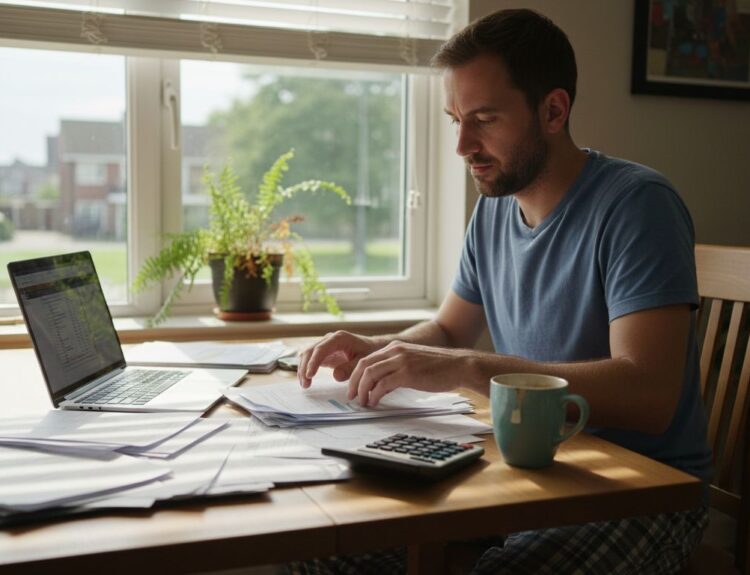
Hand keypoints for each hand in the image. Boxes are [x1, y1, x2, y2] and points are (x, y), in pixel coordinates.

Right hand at [298, 330, 385, 387]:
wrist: (372, 347)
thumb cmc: (369, 352)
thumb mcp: (363, 361)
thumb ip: (350, 368)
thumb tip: (336, 376)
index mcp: (339, 338)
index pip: (321, 349)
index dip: (313, 362)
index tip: (309, 375)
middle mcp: (329, 339)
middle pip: (310, 351)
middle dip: (305, 367)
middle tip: (305, 384)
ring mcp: (325, 345)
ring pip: (307, 355)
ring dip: (303, 369)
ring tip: (305, 385)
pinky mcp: (323, 353)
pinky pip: (310, 359)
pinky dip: (306, 369)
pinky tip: (306, 380)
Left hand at [346, 341, 468, 406]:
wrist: (459, 366)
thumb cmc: (439, 367)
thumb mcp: (412, 364)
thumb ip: (395, 372)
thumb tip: (381, 387)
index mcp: (395, 347)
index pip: (367, 359)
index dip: (356, 375)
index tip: (353, 388)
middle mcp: (395, 351)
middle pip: (364, 365)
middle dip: (354, 382)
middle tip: (352, 396)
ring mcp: (401, 361)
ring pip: (370, 374)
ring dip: (362, 390)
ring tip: (363, 402)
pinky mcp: (408, 373)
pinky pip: (383, 384)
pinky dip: (375, 395)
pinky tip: (375, 402)